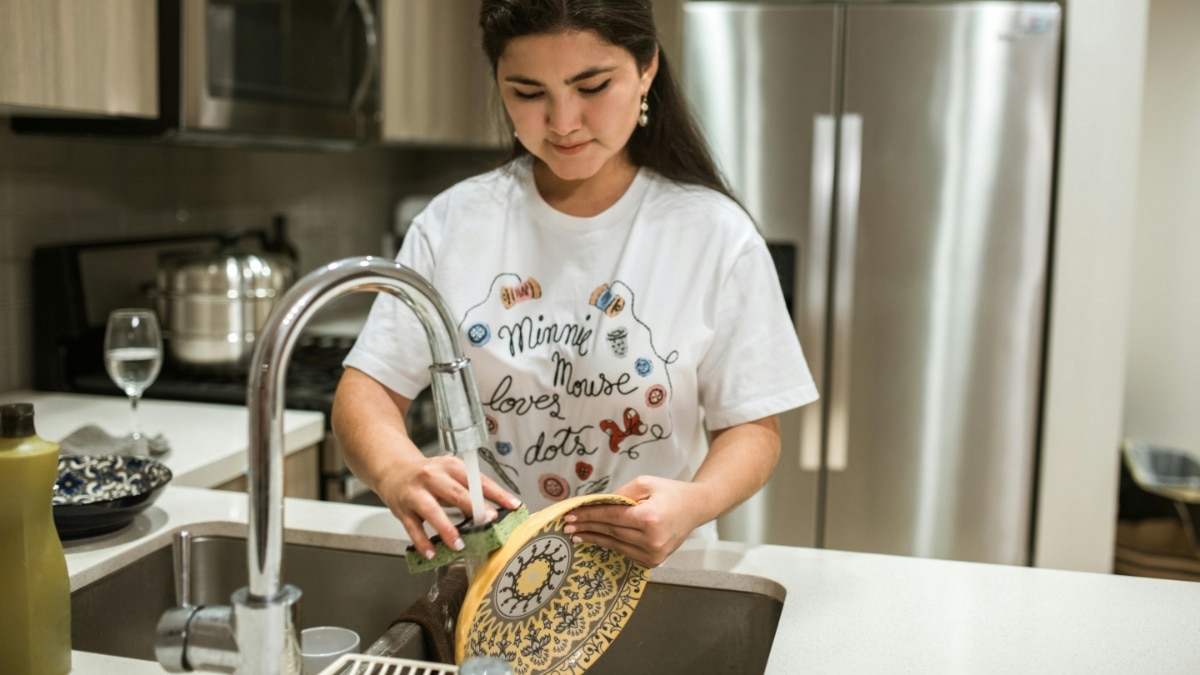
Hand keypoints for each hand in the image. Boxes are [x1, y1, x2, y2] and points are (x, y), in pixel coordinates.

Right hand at [374, 454, 521, 560]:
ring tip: (459, 544)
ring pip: (431, 510)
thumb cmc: (429, 475)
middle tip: (489, 520)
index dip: (496, 493)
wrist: (394, 470)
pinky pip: (413, 528)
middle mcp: (432, 476)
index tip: (512, 505)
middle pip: (455, 492)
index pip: (477, 480)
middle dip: (474, 507)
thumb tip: (497, 509)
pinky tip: (432, 553)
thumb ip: (470, 490)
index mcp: (450, 466)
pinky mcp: (402, 509)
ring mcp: (416, 493)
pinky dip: (422, 542)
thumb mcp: (451, 474)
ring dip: (446, 528)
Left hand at [563, 475, 706, 566]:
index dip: (588, 516)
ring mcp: (654, 554)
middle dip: (587, 527)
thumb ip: (620, 494)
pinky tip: (596, 539)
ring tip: (577, 533)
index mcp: (650, 519)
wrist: (696, 508)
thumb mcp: (645, 483)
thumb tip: (596, 505)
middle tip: (567, 524)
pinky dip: (610, 544)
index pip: (611, 518)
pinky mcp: (654, 561)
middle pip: (611, 532)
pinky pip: (625, 552)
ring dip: (594, 538)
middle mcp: (652, 540)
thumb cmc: (670, 492)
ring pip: (615, 545)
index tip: (570, 515)